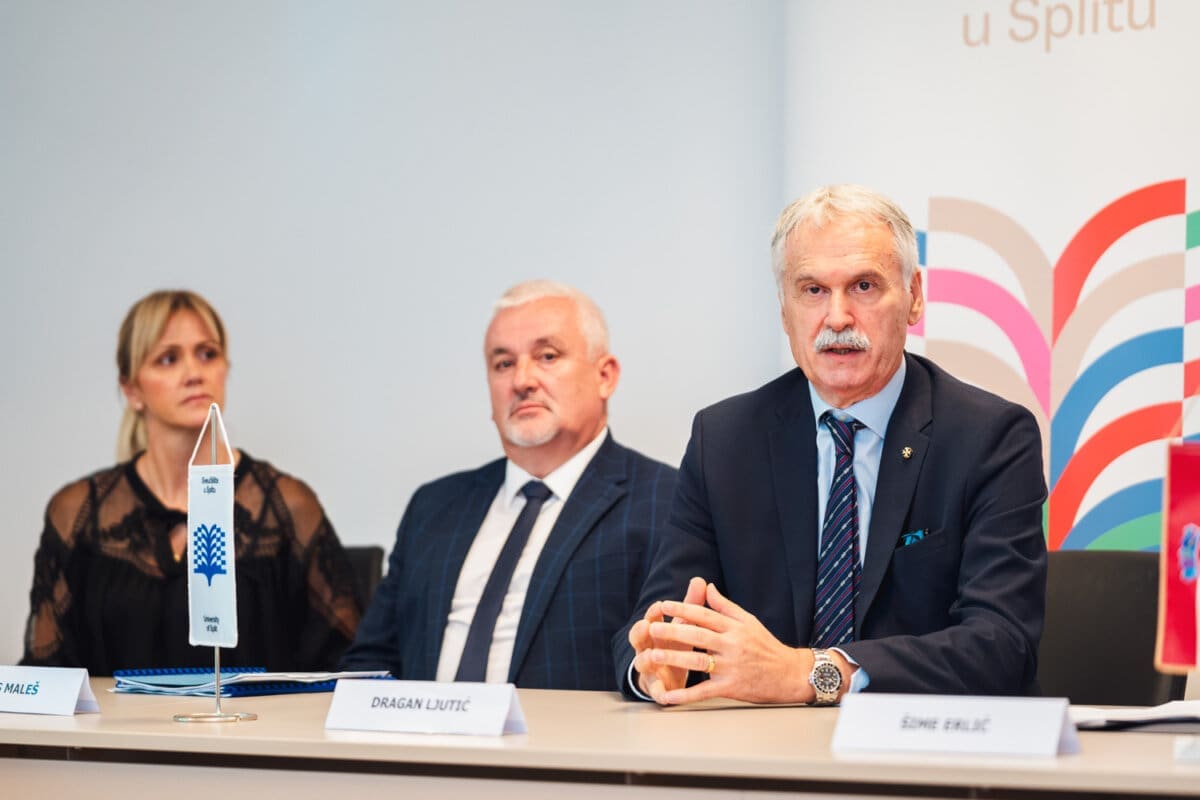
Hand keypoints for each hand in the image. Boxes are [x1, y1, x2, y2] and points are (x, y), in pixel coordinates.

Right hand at [629, 576, 707, 702]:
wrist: (670, 676)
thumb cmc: (676, 645)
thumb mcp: (683, 626)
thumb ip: (690, 605)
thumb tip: (700, 580)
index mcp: (654, 632)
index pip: (649, 618)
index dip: (653, 612)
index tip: (660, 606)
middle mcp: (647, 648)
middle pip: (638, 638)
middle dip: (641, 632)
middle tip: (646, 626)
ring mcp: (649, 669)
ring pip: (642, 663)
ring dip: (646, 659)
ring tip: (652, 657)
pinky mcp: (656, 688)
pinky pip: (656, 691)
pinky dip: (660, 693)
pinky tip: (666, 696)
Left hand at [642, 583, 841, 704]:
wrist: (789, 674)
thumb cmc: (766, 646)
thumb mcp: (749, 621)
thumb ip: (725, 606)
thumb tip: (707, 586)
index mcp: (734, 628)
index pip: (705, 615)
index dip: (683, 609)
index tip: (663, 605)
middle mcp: (732, 645)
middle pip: (698, 636)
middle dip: (674, 631)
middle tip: (652, 628)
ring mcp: (731, 667)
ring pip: (698, 662)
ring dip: (674, 659)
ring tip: (653, 656)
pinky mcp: (731, 687)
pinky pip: (704, 692)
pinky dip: (685, 696)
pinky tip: (668, 697)